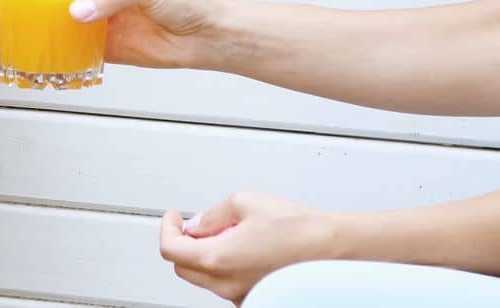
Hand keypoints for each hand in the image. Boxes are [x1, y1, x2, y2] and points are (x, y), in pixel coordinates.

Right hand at [5, 0, 222, 69]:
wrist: (206, 37)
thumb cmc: (186, 1)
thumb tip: (77, 11)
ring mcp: (104, 18)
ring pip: (65, 19)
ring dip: (46, 24)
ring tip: (21, 28)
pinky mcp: (109, 46)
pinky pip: (79, 49)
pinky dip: (63, 52)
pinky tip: (48, 55)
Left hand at [159, 192, 338, 304]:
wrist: (332, 249)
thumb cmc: (297, 227)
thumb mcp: (245, 202)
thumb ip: (212, 214)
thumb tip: (196, 223)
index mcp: (218, 259)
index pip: (171, 250)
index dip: (168, 228)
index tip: (173, 216)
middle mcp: (226, 284)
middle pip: (183, 267)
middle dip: (185, 242)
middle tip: (199, 223)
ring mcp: (240, 296)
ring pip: (204, 277)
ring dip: (206, 254)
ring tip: (231, 231)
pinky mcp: (255, 298)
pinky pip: (225, 283)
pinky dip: (225, 265)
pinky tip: (245, 247)